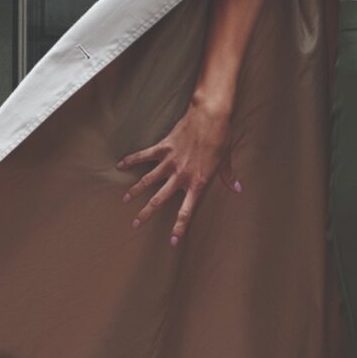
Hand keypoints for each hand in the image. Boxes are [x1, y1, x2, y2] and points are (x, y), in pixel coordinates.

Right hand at [115, 101, 242, 246]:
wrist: (210, 115)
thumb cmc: (221, 137)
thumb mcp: (226, 159)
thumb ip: (228, 176)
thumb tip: (237, 188)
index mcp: (198, 182)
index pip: (187, 211)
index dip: (179, 227)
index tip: (172, 242)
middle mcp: (181, 175)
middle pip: (159, 200)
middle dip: (146, 213)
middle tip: (135, 225)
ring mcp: (170, 162)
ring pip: (148, 180)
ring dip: (136, 190)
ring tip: (125, 200)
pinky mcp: (164, 147)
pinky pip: (144, 155)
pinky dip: (132, 160)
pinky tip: (119, 164)